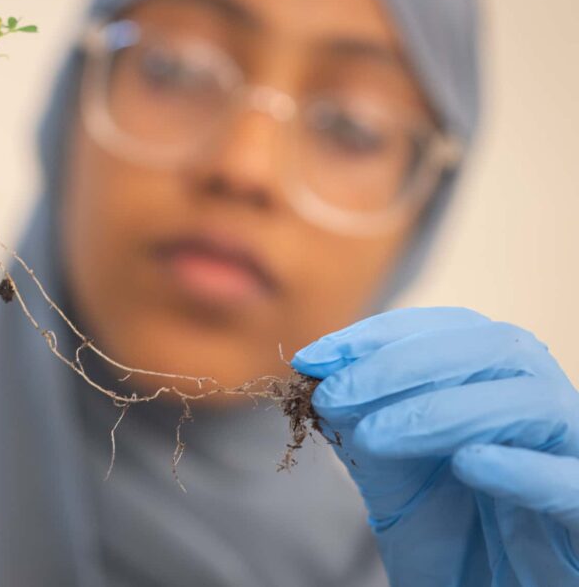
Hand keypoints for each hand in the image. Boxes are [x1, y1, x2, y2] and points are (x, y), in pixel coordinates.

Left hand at [291, 307, 578, 585]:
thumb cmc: (449, 534)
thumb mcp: (391, 472)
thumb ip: (362, 422)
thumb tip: (316, 375)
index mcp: (501, 385)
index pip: (451, 331)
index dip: (380, 335)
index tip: (313, 358)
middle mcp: (546, 408)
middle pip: (497, 349)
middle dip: (401, 364)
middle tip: (333, 394)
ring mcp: (576, 457)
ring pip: (534, 403)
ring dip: (443, 410)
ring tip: (373, 436)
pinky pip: (573, 484)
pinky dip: (524, 469)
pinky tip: (469, 465)